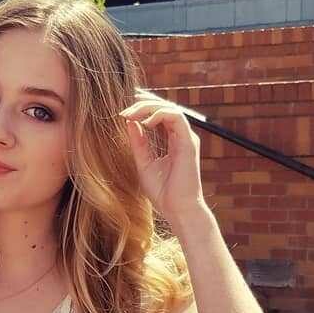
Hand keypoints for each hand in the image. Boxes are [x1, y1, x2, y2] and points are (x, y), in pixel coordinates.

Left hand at [120, 88, 206, 228]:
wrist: (178, 210)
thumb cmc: (163, 193)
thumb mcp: (144, 163)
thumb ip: (139, 143)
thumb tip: (130, 122)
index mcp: (174, 140)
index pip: (161, 115)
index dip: (144, 107)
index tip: (125, 109)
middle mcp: (182, 136)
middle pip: (165, 108)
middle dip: (144, 103)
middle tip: (125, 107)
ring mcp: (187, 138)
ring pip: (170, 108)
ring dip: (148, 107)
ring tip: (130, 114)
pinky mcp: (189, 142)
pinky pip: (176, 117)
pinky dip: (159, 115)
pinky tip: (145, 123)